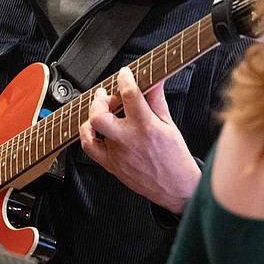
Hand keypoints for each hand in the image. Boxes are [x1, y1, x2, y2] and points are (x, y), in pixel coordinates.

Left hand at [78, 67, 201, 213]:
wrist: (177, 188)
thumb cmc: (175, 159)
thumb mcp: (169, 124)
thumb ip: (157, 101)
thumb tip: (154, 81)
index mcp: (146, 127)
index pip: (129, 95)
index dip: (125, 78)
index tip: (125, 74)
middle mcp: (128, 140)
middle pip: (100, 115)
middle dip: (100, 100)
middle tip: (109, 96)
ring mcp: (117, 154)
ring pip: (91, 130)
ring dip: (93, 115)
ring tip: (103, 110)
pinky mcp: (111, 165)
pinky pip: (89, 148)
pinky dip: (87, 134)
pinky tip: (95, 128)